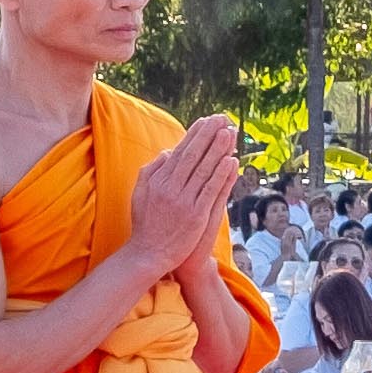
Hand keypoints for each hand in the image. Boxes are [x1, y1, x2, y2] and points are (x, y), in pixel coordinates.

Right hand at [129, 115, 246, 268]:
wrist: (148, 254)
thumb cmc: (146, 224)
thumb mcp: (140, 193)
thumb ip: (152, 170)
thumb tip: (169, 152)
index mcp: (158, 180)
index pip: (180, 151)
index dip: (195, 135)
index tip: (206, 121)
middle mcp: (170, 187)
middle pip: (194, 155)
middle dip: (209, 135)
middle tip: (222, 118)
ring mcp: (184, 201)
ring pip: (204, 169)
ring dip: (218, 149)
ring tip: (230, 132)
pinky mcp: (196, 215)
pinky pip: (211, 190)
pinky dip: (221, 175)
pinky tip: (231, 161)